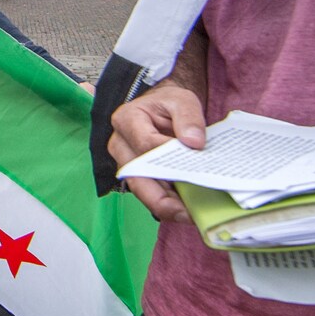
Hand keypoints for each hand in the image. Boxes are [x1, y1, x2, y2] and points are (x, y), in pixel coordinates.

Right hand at [108, 82, 208, 227]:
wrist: (162, 109)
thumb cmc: (169, 104)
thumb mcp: (182, 100)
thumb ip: (189, 118)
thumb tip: (194, 143)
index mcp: (126, 119)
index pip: (146, 143)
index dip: (169, 158)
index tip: (194, 167)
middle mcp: (120, 145)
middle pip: (137, 177)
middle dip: (161, 199)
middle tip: (187, 212)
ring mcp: (127, 163)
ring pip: (142, 191)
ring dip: (166, 205)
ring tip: (191, 215)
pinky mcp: (137, 176)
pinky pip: (150, 193)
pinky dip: (169, 203)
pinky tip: (188, 209)